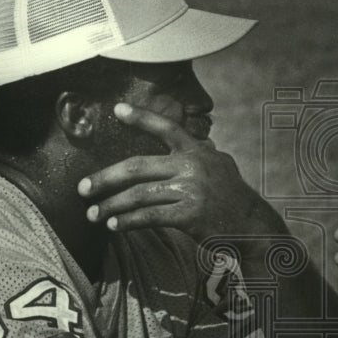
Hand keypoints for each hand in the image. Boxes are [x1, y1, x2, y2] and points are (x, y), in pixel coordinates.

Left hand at [79, 103, 283, 241]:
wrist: (255, 227)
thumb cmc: (233, 201)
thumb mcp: (222, 169)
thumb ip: (203, 157)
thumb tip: (197, 144)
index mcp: (198, 152)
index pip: (167, 128)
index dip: (141, 118)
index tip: (118, 110)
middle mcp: (193, 165)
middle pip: (137, 167)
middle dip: (105, 177)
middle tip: (82, 188)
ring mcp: (191, 189)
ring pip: (139, 195)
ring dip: (111, 206)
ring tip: (93, 214)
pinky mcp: (190, 214)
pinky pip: (149, 216)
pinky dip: (128, 222)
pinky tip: (114, 226)